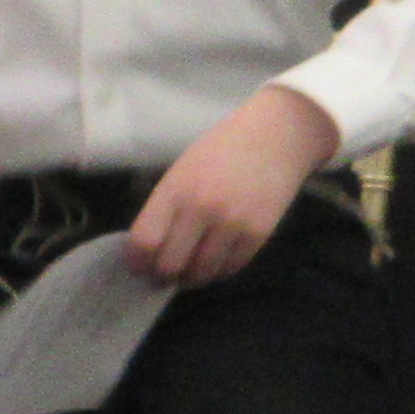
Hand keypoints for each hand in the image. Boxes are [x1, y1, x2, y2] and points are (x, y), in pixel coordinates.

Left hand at [129, 86, 336, 285]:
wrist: (277, 135)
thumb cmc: (222, 149)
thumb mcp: (182, 170)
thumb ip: (166, 208)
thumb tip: (152, 250)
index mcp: (176, 190)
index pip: (145, 242)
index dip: (137, 262)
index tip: (139, 266)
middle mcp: (202, 209)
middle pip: (170, 265)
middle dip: (162, 275)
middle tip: (164, 274)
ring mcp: (232, 223)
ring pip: (201, 273)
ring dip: (191, 278)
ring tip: (190, 271)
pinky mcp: (259, 233)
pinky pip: (230, 268)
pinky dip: (218, 272)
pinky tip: (215, 262)